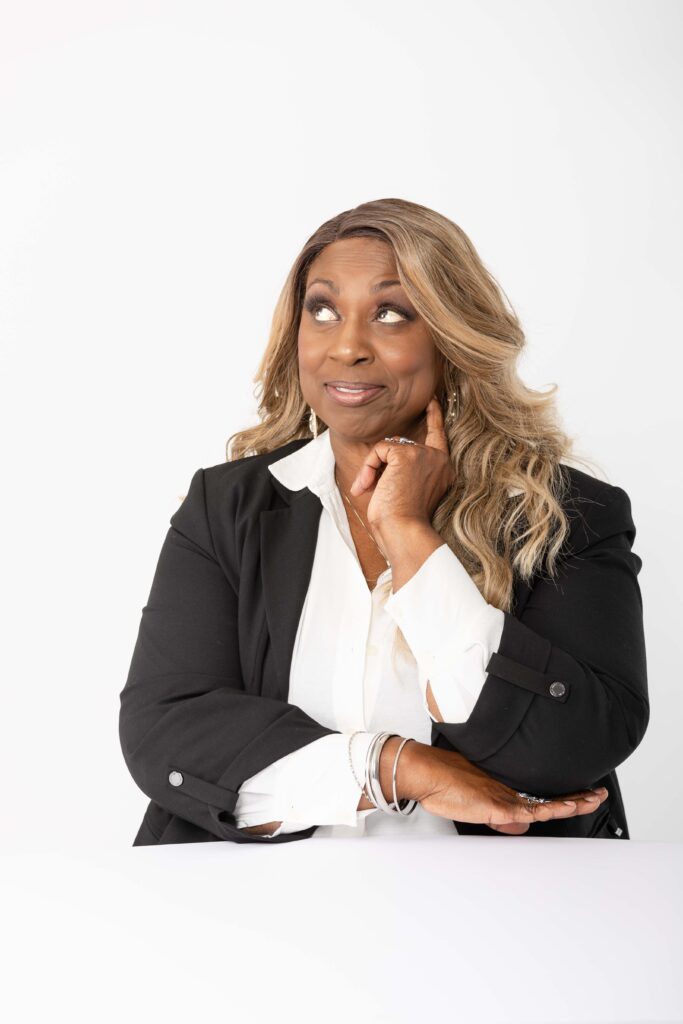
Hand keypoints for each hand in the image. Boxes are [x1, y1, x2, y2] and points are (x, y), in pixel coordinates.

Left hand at [349, 396, 455, 530]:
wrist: (404, 531)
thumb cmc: (402, 521)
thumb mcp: (407, 491)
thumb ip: (403, 470)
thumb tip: (383, 454)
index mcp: (442, 470)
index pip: (438, 436)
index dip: (434, 417)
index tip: (432, 401)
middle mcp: (438, 459)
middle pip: (400, 446)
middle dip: (380, 465)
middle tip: (370, 488)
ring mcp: (424, 455)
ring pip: (387, 449)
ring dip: (372, 470)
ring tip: (369, 490)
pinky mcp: (407, 454)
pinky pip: (379, 450)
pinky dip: (368, 467)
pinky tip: (368, 485)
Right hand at [401, 742, 608, 832]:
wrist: (426, 773)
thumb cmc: (445, 785)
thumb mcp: (479, 807)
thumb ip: (502, 817)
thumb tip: (523, 825)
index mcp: (505, 791)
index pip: (542, 797)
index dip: (565, 797)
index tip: (585, 794)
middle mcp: (508, 792)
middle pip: (550, 798)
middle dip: (577, 797)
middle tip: (599, 794)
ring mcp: (502, 797)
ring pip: (543, 803)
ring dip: (568, 803)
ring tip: (589, 801)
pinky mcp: (494, 805)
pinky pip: (523, 811)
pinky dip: (543, 811)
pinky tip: (559, 810)